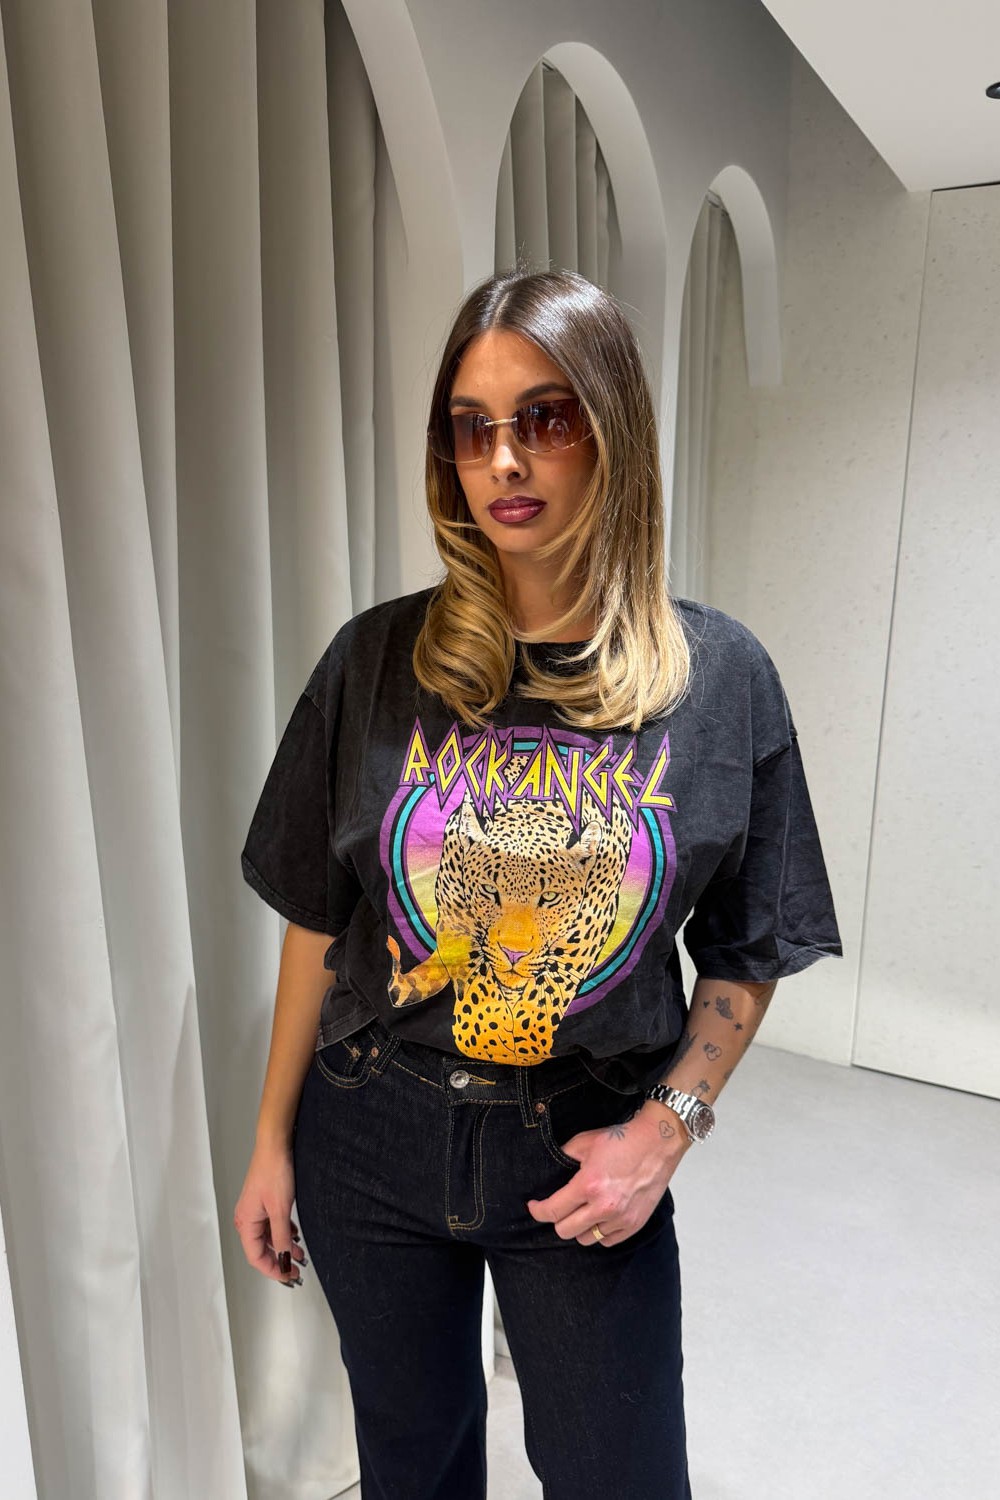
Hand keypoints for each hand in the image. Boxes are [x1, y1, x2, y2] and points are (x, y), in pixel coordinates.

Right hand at [233, 1140, 308, 1286]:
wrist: (275, 1145)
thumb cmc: (273, 1171)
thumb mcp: (280, 1209)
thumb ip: (281, 1236)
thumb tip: (283, 1258)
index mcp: (246, 1222)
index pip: (256, 1257)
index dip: (272, 1269)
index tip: (288, 1277)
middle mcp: (247, 1218)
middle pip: (261, 1249)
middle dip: (279, 1260)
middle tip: (295, 1271)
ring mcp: (255, 1210)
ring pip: (268, 1237)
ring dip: (283, 1246)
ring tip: (299, 1253)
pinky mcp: (264, 1202)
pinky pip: (272, 1225)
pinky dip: (283, 1233)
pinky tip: (295, 1235)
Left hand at [525, 1105, 689, 1247]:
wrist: (658, 1142)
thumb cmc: (622, 1140)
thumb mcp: (584, 1142)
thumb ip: (563, 1157)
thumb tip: (547, 1169)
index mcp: (588, 1185)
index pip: (553, 1211)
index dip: (538, 1211)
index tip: (535, 1207)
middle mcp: (604, 1206)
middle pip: (565, 1231)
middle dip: (557, 1219)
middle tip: (560, 1207)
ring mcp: (621, 1218)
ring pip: (586, 1239)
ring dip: (580, 1227)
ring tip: (583, 1212)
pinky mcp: (635, 1224)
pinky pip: (607, 1241)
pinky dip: (600, 1232)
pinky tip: (600, 1217)